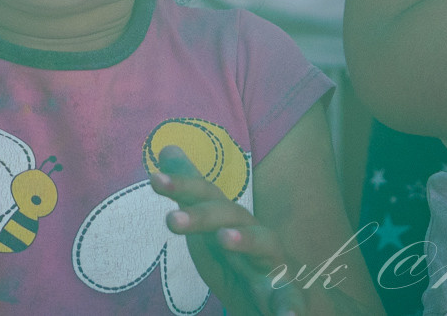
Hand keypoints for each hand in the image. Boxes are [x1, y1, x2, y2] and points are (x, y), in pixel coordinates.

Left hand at [155, 147, 305, 314]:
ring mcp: (275, 263)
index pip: (207, 197)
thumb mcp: (210, 228)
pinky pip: (292, 298)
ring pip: (267, 244)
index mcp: (232, 222)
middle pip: (232, 215)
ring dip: (246, 240)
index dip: (182, 186)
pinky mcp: (290, 294)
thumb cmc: (242, 261)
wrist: (289, 300)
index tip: (153, 179)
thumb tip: (167, 146)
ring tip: (224, 239)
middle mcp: (254, 235)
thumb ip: (190, 194)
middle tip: (171, 220)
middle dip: (202, 215)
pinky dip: (292, 306)